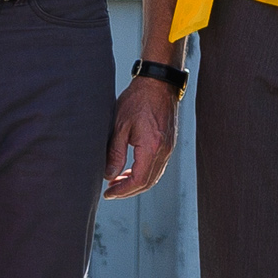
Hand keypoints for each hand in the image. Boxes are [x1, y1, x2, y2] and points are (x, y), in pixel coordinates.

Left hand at [107, 75, 178, 197]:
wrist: (158, 84)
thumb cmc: (138, 100)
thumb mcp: (120, 126)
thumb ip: (115, 153)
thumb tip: (109, 175)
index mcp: (152, 147)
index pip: (139, 180)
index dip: (123, 190)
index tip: (109, 193)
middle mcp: (164, 151)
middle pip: (148, 182)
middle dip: (128, 190)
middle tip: (111, 191)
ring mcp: (169, 148)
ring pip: (154, 176)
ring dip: (136, 183)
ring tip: (117, 182)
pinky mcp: (168, 144)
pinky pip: (157, 166)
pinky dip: (144, 173)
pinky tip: (131, 170)